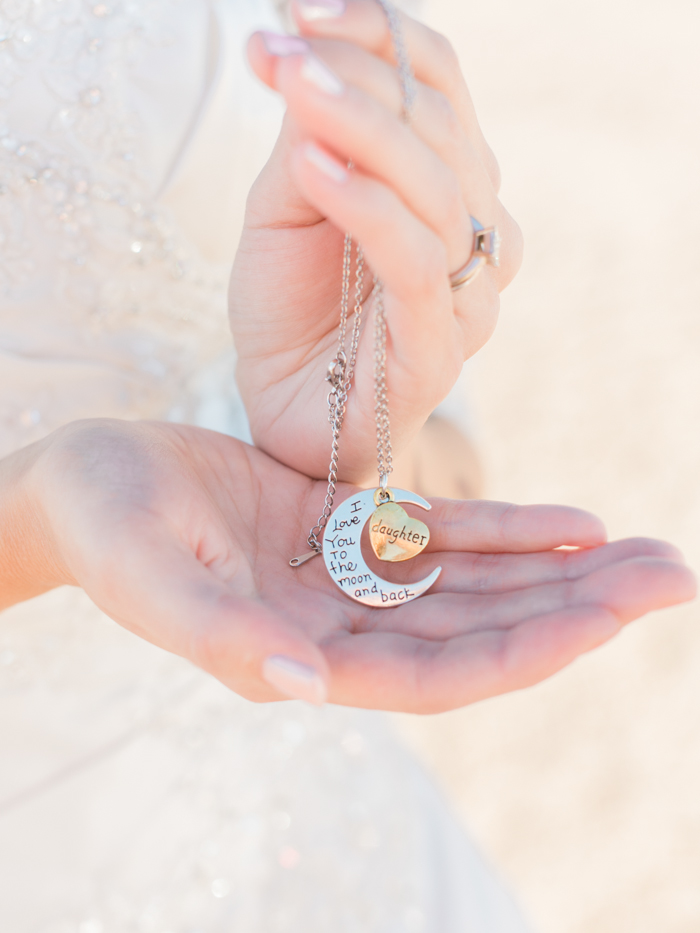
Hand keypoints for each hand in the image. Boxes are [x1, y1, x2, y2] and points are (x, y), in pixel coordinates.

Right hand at [8, 420, 693, 712]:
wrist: (86, 476)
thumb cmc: (102, 525)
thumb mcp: (148, 577)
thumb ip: (220, 638)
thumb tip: (306, 685)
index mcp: (300, 658)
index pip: (436, 673)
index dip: (524, 651)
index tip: (609, 620)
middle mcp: (340, 627)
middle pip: (479, 630)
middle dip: (576, 610)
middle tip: (671, 575)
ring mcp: (349, 578)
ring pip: (475, 584)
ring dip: (560, 572)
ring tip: (646, 552)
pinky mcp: (346, 526)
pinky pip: (441, 533)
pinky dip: (509, 529)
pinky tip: (575, 524)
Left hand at [230, 0, 522, 481]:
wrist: (289, 415)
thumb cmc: (292, 312)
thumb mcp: (287, 205)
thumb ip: (309, 138)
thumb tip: (307, 52)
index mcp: (447, 185)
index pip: (438, 85)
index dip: (378, 34)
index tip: (298, 9)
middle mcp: (474, 230)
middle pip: (441, 125)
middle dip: (355, 75)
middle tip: (277, 49)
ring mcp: (468, 292)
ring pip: (435, 186)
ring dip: (358, 125)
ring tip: (288, 85)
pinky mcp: (443, 347)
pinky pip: (417, 259)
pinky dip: (366, 205)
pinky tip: (310, 168)